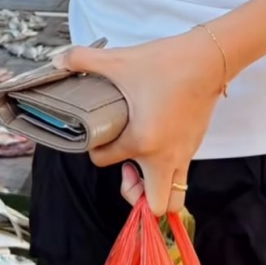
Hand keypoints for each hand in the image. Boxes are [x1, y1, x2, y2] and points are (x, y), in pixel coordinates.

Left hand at [55, 30, 225, 214]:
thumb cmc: (166, 63)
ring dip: (154, 190)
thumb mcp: (119, 60)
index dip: (96, 152)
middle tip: (127, 171)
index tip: (98, 139)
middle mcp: (166, 156)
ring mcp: (184, 155)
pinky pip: (181, 175)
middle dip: (137, 197)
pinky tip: (154, 144)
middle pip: (156, 206)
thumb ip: (82, 60)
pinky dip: (166, 173)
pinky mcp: (194, 147)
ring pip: (174, 197)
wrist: (208, 59)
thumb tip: (57, 58)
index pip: (106, 162)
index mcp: (143, 140)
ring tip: (140, 164)